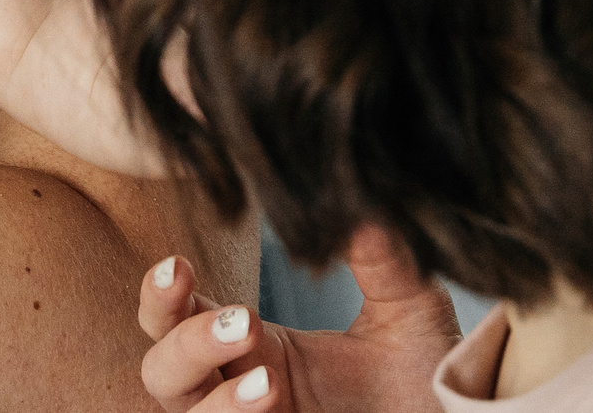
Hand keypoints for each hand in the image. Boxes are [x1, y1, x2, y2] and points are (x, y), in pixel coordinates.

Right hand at [137, 227, 460, 411]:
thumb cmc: (429, 382)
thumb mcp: (408, 312)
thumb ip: (382, 259)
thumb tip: (355, 201)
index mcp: (260, 348)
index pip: (178, 315)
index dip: (164, 291)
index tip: (180, 264)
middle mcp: (242, 390)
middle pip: (163, 367)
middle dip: (184, 339)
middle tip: (244, 321)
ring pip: (180, 412)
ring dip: (213, 394)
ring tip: (271, 380)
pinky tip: (271, 398)